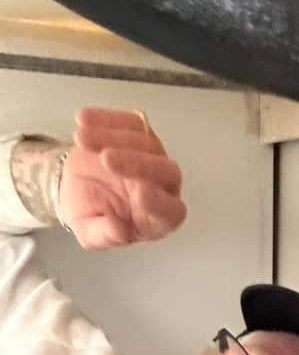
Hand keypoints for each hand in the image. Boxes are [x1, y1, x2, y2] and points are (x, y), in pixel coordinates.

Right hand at [61, 108, 186, 249]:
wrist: (72, 184)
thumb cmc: (87, 210)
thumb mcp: (89, 231)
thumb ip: (104, 235)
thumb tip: (119, 231)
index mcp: (156, 219)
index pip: (171, 212)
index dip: (159, 204)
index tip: (139, 193)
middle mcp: (162, 187)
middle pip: (167, 173)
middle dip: (137, 164)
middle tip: (106, 159)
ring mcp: (154, 157)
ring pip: (147, 143)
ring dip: (114, 138)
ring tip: (81, 140)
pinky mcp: (140, 133)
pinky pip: (133, 122)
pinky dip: (109, 119)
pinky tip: (84, 120)